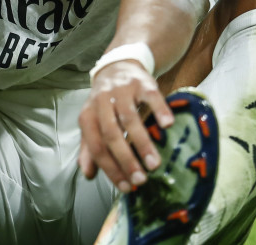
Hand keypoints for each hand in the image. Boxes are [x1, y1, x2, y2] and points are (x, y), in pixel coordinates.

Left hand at [77, 61, 173, 192]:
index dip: (110, 169)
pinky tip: (168, 126)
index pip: (96, 147)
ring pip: (130, 118)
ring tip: (154, 163)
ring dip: (142, 143)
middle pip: (111, 134)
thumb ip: (90, 148)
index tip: (126, 187)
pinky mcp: (141, 82)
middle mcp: (102, 102)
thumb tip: (88, 175)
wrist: (118, 66)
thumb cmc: (106, 103)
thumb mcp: (94, 122)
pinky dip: (160, 111)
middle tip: (140, 180)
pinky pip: (151, 97)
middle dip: (126, 160)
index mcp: (88, 116)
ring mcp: (122, 91)